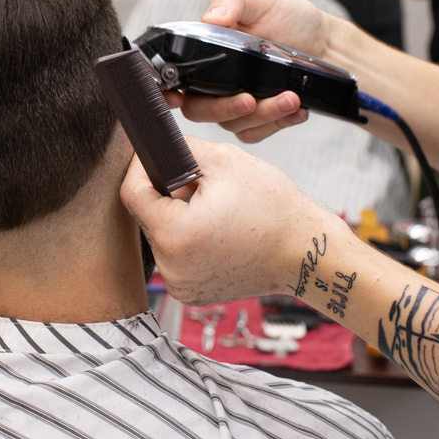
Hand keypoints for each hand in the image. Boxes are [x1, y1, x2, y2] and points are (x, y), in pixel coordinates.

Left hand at [120, 137, 345, 304]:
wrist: (306, 252)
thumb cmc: (274, 209)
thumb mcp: (225, 162)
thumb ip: (179, 150)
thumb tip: (154, 144)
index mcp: (175, 234)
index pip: (132, 193)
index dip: (140, 169)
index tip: (152, 158)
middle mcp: (171, 267)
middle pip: (147, 217)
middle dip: (166, 195)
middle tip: (199, 185)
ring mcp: (181, 285)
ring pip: (162, 238)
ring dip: (176, 219)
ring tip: (212, 210)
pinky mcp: (191, 294)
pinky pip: (176, 258)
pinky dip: (188, 242)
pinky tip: (215, 233)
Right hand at [174, 0, 336, 141]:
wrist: (325, 42)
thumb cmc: (288, 18)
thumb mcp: (260, 0)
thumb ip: (232, 0)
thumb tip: (212, 17)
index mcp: (203, 54)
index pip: (171, 78)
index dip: (166, 93)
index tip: (178, 98)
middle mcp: (212, 82)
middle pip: (198, 110)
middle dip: (224, 109)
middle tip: (250, 100)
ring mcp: (232, 103)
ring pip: (231, 124)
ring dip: (262, 115)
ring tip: (291, 98)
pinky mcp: (255, 119)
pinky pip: (254, 133)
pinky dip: (276, 124)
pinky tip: (297, 110)